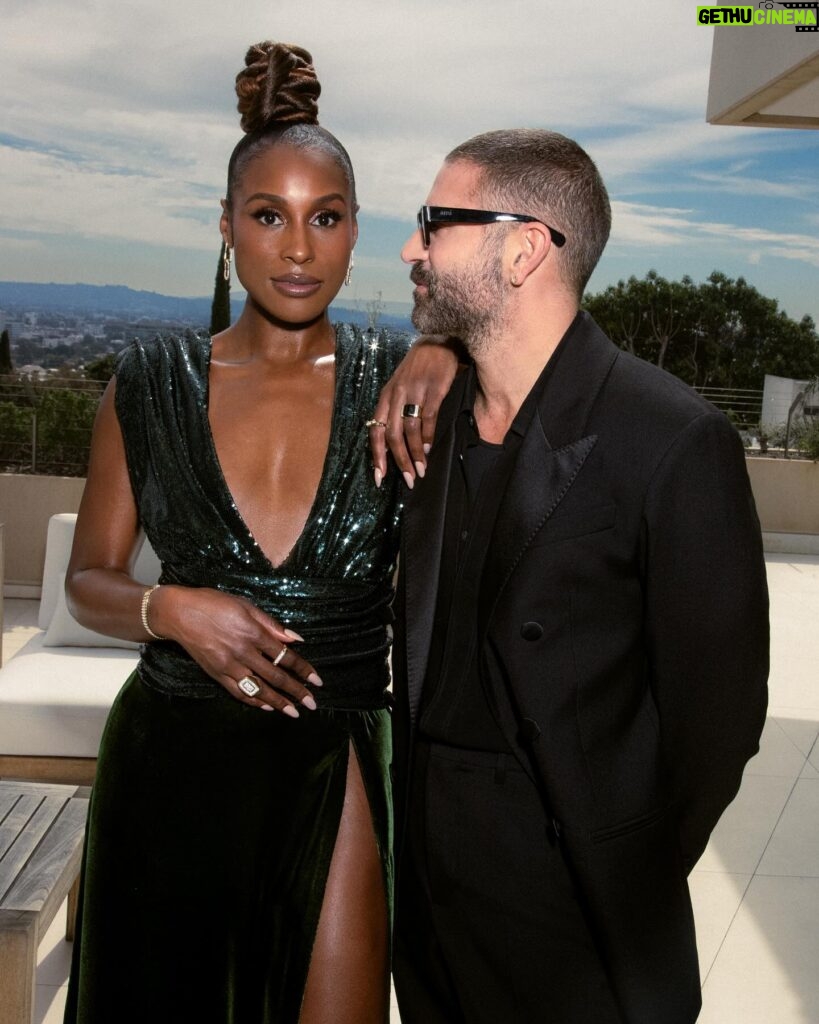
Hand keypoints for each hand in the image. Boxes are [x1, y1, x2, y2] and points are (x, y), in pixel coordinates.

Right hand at [150, 585, 320, 716]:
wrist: (179, 613)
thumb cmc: (214, 604)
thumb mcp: (246, 606)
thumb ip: (272, 625)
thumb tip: (295, 638)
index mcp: (253, 633)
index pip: (285, 657)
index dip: (303, 670)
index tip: (317, 681)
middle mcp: (243, 652)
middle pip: (276, 677)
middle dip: (296, 692)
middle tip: (312, 704)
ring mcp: (228, 666)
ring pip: (258, 689)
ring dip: (278, 702)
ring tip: (293, 712)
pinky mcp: (216, 674)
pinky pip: (238, 692)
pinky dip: (254, 701)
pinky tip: (267, 706)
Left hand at [369, 336, 460, 488]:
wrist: (436, 342)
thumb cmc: (417, 369)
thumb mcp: (398, 387)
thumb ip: (394, 410)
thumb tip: (394, 443)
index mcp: (385, 396)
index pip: (375, 431)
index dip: (377, 456)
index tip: (380, 478)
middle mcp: (396, 395)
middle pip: (392, 435)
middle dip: (399, 461)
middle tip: (409, 480)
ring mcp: (414, 392)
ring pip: (410, 430)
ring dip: (415, 453)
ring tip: (422, 469)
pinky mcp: (434, 390)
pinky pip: (428, 419)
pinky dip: (428, 436)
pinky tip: (429, 448)